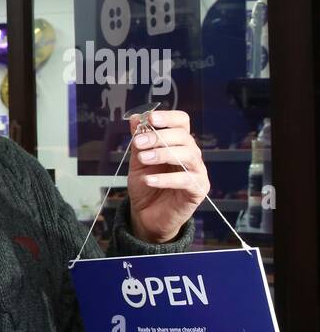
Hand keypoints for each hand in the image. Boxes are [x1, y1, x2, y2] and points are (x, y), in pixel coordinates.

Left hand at [126, 110, 209, 243]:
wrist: (146, 214)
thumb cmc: (146, 185)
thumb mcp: (138, 161)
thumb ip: (139, 141)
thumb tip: (135, 118)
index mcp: (177, 143)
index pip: (181, 122)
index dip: (168, 117)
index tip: (149, 118)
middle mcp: (191, 154)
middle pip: (183, 136)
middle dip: (158, 137)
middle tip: (138, 143)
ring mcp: (197, 171)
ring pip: (187, 155)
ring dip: (163, 154)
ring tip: (143, 159)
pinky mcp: (198, 189)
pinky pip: (185, 180)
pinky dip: (165, 179)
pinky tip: (149, 180)